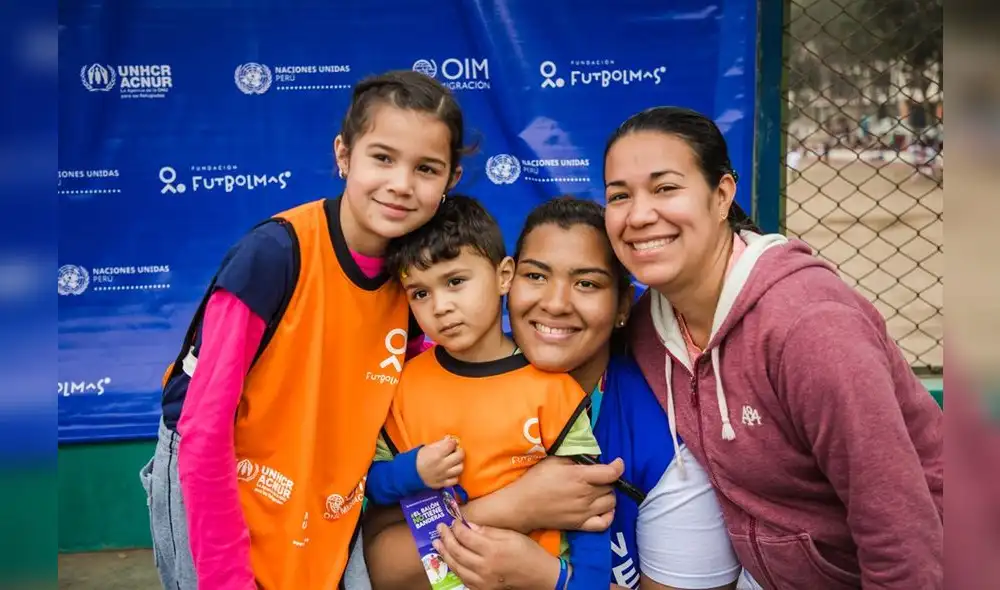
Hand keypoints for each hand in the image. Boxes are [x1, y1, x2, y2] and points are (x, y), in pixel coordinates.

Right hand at [416, 436, 463, 487]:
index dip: (452, 442)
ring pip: (460, 468)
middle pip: (460, 456)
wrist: (411, 473)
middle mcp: (442, 465)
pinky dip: (454, 475)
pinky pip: (455, 480)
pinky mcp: (443, 484)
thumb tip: (450, 439)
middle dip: (459, 451)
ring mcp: (443, 475)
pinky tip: (451, 472)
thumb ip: (441, 443)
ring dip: (458, 463)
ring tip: (454, 462)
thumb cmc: (420, 458)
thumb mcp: (428, 447)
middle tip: (455, 451)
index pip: (452, 444)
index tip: (451, 443)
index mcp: (437, 454)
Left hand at [432, 521, 558, 589]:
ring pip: (456, 567)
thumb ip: (488, 530)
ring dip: (445, 554)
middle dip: (446, 538)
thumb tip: (469, 525)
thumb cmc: (528, 552)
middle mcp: (485, 567)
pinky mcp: (483, 589)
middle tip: (440, 528)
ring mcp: (483, 581)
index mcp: (492, 550)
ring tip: (438, 544)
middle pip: (457, 551)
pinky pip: (464, 579)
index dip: (456, 527)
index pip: (465, 536)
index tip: (453, 520)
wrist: (539, 575)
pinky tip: (451, 560)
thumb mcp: (511, 535)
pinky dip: (455, 569)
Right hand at [508, 455, 623, 531]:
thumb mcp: (553, 461)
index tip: (617, 462)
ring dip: (608, 495)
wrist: (522, 506)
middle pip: (611, 487)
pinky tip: (603, 508)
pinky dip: (609, 515)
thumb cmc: (536, 480)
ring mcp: (584, 512)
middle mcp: (586, 495)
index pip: (610, 473)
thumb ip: (574, 458)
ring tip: (599, 490)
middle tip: (597, 476)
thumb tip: (591, 458)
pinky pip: (604, 523)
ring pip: (611, 503)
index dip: (618, 466)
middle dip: (608, 479)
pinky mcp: (580, 525)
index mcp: (580, 477)